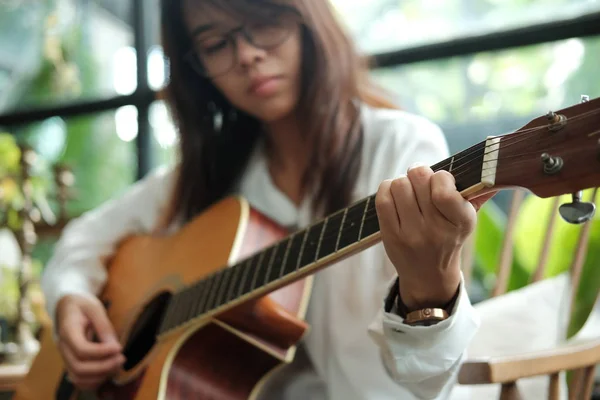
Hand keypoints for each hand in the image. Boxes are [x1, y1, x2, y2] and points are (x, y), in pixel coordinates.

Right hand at [56, 294, 124, 389]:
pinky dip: (94, 381)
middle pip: (79, 367)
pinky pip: (79, 380)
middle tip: (122, 358)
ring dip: (100, 376)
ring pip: (78, 377)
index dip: (102, 352)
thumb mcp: (94, 308)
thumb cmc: (82, 305)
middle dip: (103, 367)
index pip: (81, 349)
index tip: (119, 348)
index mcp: (68, 330)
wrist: (67, 307)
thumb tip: (114, 347)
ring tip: (117, 365)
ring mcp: (65, 357)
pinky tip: (109, 371)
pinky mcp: (71, 362)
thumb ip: (104, 326)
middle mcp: (63, 347)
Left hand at [375, 165, 494, 310]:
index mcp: (461, 222)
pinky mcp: (391, 236)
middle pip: (419, 178)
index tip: (440, 180)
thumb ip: (478, 195)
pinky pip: (383, 198)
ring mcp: (411, 234)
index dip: (440, 176)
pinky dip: (387, 189)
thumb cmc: (448, 237)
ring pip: (399, 185)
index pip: (444, 189)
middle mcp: (436, 230)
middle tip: (420, 181)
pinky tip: (394, 194)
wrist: (429, 275)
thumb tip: (493, 173)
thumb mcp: (466, 220)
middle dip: (419, 174)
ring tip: (408, 190)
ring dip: (402, 182)